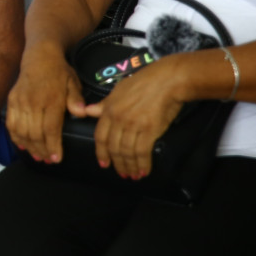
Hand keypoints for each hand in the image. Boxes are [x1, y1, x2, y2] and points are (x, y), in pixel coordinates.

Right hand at [5, 45, 86, 163]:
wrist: (39, 56)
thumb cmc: (59, 72)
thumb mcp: (73, 83)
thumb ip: (76, 100)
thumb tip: (82, 113)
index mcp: (51, 99)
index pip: (51, 129)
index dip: (53, 146)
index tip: (56, 159)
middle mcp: (34, 102)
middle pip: (35, 134)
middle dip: (42, 150)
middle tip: (48, 161)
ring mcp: (20, 101)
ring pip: (22, 131)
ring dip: (29, 147)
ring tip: (37, 156)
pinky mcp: (11, 100)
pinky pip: (11, 123)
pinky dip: (15, 136)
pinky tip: (21, 145)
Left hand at [85, 59, 184, 179]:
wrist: (167, 80)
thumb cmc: (144, 82)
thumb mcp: (119, 90)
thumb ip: (104, 104)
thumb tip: (88, 111)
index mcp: (109, 109)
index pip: (100, 136)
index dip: (101, 152)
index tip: (104, 163)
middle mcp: (118, 118)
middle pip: (113, 147)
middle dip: (117, 163)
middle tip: (121, 173)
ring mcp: (133, 124)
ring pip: (126, 151)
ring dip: (130, 166)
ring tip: (133, 175)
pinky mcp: (149, 130)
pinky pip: (142, 152)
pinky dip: (142, 164)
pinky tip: (144, 171)